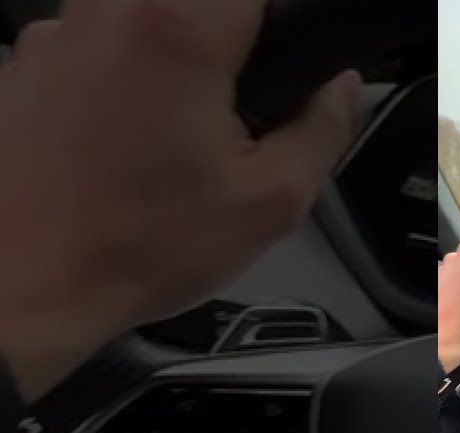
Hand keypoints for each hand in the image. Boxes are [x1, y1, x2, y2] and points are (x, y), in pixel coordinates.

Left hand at [0, 0, 360, 401]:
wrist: (20, 287)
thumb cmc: (133, 247)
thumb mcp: (270, 201)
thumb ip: (322, 130)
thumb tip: (337, 91)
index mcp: (178, 30)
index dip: (277, 28)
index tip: (280, 64)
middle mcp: (107, 12)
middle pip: (196, 4)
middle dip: (223, 47)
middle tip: (230, 111)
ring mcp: (54, 36)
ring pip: (140, 21)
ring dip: (167, 64)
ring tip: (172, 140)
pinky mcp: (21, 68)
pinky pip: (90, 51)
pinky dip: (115, 86)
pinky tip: (120, 152)